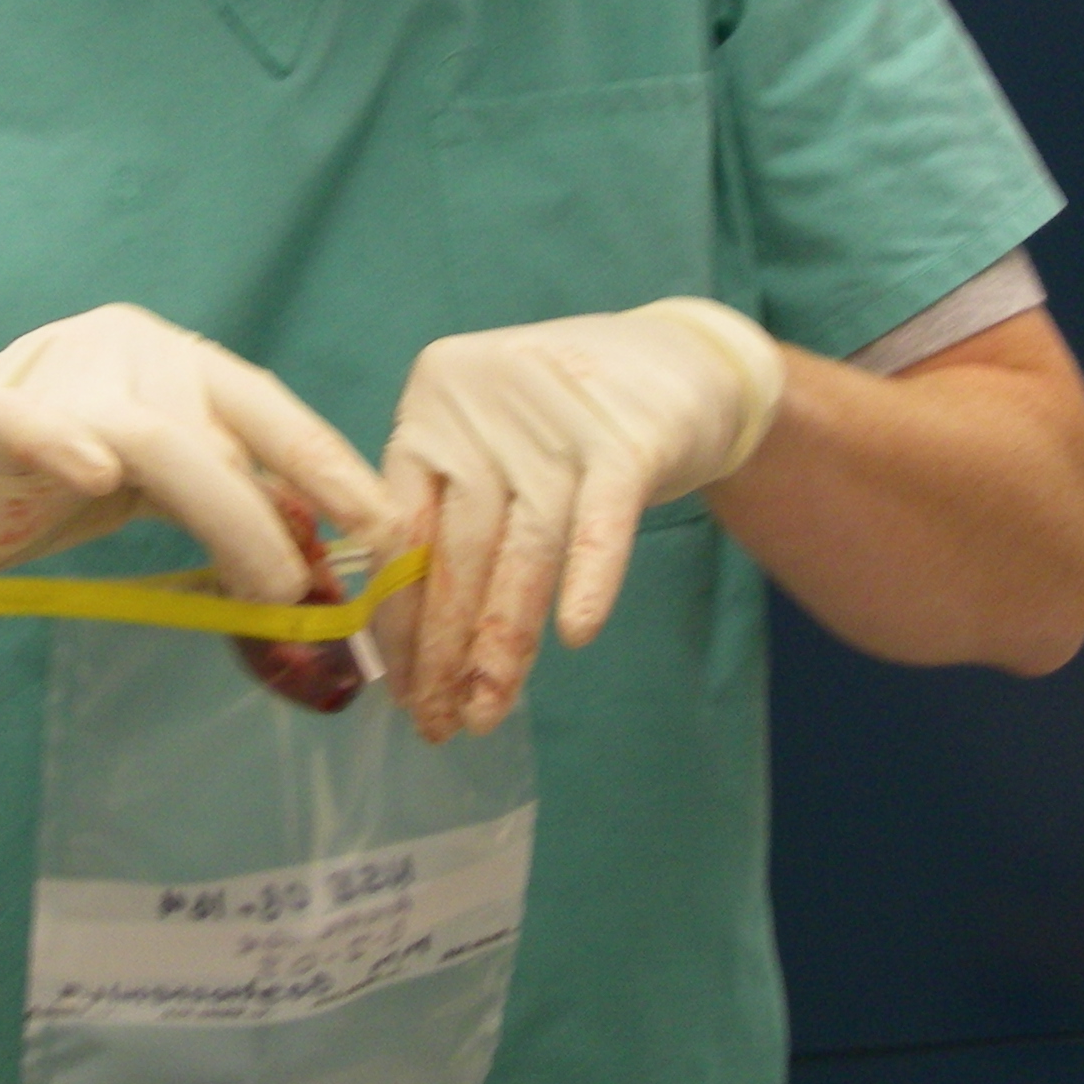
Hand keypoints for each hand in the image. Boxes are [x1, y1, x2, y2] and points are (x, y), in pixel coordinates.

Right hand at [0, 305, 394, 630]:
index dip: (331, 465)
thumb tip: (322, 548)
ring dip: (227, 518)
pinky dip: (64, 446)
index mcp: (171, 358)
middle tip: (322, 588)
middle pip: (223, 432)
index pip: (267, 408)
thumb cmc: (44, 487)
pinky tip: (95, 473)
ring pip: (160, 442)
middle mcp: (125, 348)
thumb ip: (227, 498)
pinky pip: (32, 426)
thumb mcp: (153, 487)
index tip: (386, 525)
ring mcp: (57, 373)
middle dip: (285, 513)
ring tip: (267, 587)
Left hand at [378, 298, 783, 737]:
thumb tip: (410, 640)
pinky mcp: (626, 437)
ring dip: (502, 643)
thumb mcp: (494, 448)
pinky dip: (589, 578)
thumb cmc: (568, 421)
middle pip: (456, 547)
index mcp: (432, 404)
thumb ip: (452, 515)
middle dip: (443, 649)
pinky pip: (600, 523)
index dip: (400, 617)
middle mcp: (482, 405)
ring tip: (485, 713)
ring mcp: (554, 419)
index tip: (402, 686)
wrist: (683, 359)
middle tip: (436, 724)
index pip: (402, 527)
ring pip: (523, 550)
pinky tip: (576, 634)